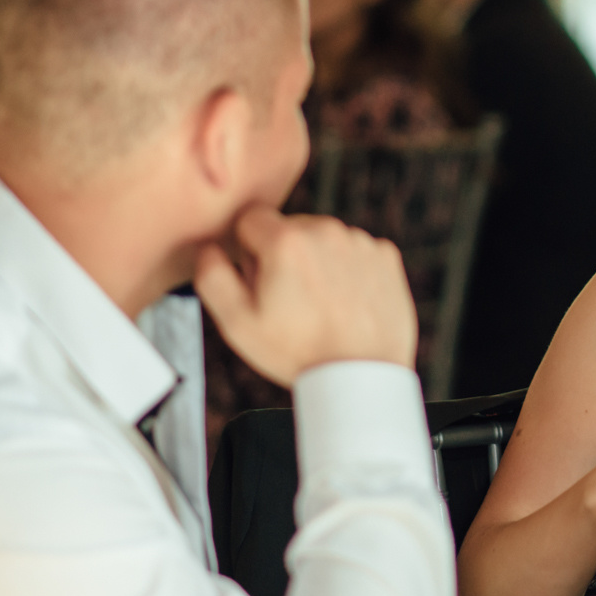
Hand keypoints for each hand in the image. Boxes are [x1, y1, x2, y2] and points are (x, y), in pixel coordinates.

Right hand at [195, 206, 416, 386]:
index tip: (259, 282)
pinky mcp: (386, 256)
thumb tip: (208, 247)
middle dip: (281, 255)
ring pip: (322, 239)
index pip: (250, 219)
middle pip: (288, 228)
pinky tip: (345, 303)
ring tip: (319, 306)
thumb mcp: (237, 323)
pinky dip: (347, 270)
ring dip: (315, 261)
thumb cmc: (296, 352)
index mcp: (287, 240)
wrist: (360, 376)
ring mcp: (360, 242)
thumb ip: (212, 276)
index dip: (247, 251)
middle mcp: (327, 230)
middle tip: (289, 301)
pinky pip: (354, 252)